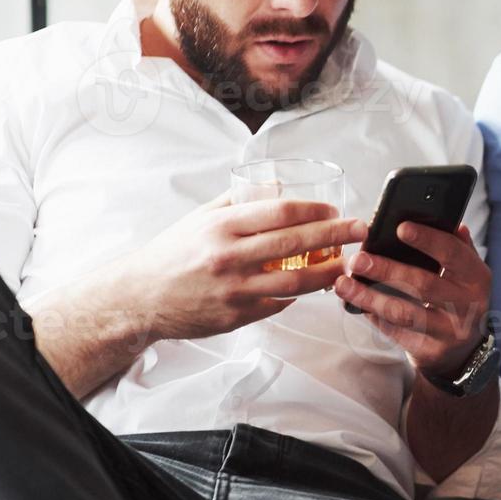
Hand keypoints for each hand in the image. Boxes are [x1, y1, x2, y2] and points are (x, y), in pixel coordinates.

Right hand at [118, 192, 366, 343]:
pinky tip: (317, 285)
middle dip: (336, 234)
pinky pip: (280, 302)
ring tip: (350, 263)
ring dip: (330, 271)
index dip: (314, 210)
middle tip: (360, 229)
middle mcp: (229, 257)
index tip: (334, 209)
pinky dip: (301, 294)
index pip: (280, 213)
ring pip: (297, 280)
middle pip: (296, 243)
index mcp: (221, 227)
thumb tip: (275, 184)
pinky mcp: (238, 316)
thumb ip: (238, 200)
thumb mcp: (200, 218)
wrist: (140, 297)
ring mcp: (235, 290)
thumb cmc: (173, 253)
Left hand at [333, 222, 491, 379]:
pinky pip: (396, 332)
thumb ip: (457, 246)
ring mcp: (449, 332)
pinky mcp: (430, 351)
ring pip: (404, 312)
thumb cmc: (459, 300)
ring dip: (370, 298)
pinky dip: (373, 317)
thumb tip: (446, 219)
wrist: (464, 350)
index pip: (452, 254)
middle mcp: (467, 305)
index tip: (400, 228)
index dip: (427, 240)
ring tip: (344, 284)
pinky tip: (356, 305)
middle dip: (387, 270)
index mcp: (476, 278)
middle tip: (358, 259)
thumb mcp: (467, 272)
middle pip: (424, 284)